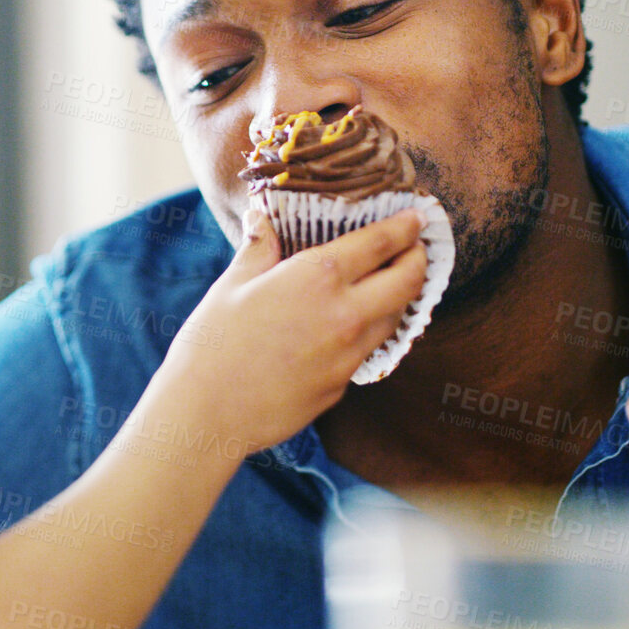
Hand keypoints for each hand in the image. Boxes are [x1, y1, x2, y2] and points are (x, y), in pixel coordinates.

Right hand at [156, 208, 426, 456]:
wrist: (209, 412)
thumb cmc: (213, 342)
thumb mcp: (234, 283)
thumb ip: (259, 247)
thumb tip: (261, 217)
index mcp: (318, 277)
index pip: (380, 243)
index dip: (405, 227)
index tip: (417, 217)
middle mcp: (345, 314)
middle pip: (407, 281)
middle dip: (419, 260)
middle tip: (416, 249)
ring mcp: (347, 354)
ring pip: (394, 319)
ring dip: (400, 298)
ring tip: (391, 284)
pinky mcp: (341, 385)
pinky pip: (367, 351)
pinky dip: (370, 332)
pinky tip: (355, 326)